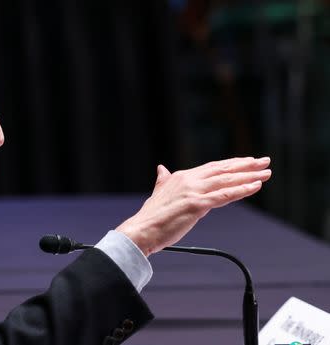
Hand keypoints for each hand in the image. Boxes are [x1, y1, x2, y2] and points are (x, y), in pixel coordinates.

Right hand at [116, 157, 271, 255]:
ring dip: (249, 176)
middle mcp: (188, 180)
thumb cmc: (151, 217)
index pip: (212, 167)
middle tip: (264, 161)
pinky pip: (224, 195)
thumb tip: (161, 168)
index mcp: (181, 177)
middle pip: (223, 170)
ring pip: (227, 180)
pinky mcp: (197, 204)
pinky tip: (255, 186)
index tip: (247, 162)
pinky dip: (242, 190)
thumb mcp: (158, 192)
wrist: (141, 230)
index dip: (231, 164)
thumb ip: (163, 180)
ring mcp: (193, 191)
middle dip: (246, 165)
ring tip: (266, 173)